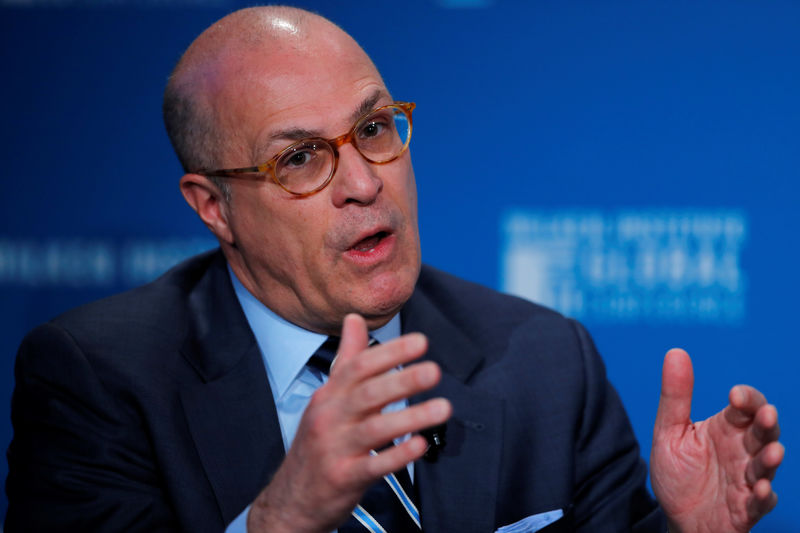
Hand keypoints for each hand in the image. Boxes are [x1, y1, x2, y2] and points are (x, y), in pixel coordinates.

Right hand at [247, 314, 451, 532]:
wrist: (291, 497)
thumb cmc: (317, 442)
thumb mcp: (327, 398)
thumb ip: (347, 359)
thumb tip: (355, 318)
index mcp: (329, 395)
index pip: (359, 366)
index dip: (390, 352)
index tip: (420, 342)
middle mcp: (330, 418)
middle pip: (368, 393)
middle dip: (403, 380)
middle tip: (434, 370)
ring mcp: (336, 449)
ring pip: (376, 429)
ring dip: (411, 417)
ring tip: (443, 407)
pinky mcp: (344, 478)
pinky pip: (375, 466)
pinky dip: (398, 455)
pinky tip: (420, 445)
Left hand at [650, 348, 783, 532]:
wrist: (677, 517)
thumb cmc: (678, 473)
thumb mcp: (669, 432)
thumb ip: (675, 396)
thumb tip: (676, 351)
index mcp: (726, 429)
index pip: (745, 407)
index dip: (747, 398)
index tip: (735, 395)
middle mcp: (742, 451)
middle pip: (764, 432)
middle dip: (767, 423)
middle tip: (766, 415)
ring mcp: (747, 480)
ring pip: (767, 466)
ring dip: (771, 459)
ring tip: (773, 452)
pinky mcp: (746, 508)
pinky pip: (760, 503)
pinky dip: (763, 497)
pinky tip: (760, 491)